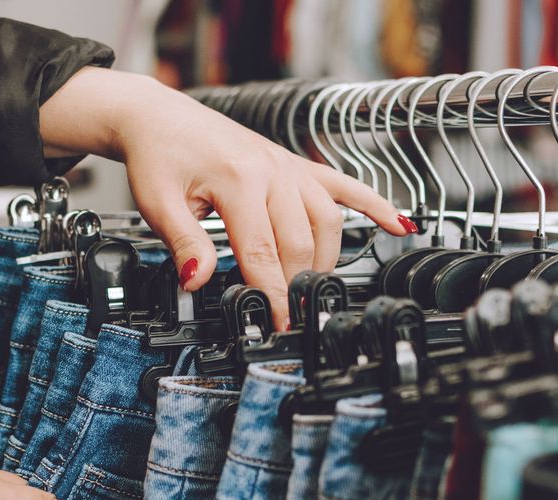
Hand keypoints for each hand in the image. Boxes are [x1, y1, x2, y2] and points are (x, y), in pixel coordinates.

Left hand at [38, 67, 415, 327]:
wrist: (160, 117)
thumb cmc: (158, 156)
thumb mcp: (157, 201)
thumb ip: (182, 242)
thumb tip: (197, 279)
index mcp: (239, 181)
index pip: (263, 253)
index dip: (273, 295)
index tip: (279, 324)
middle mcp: (272, 171)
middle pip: (300, 242)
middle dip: (298, 284)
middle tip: (292, 317)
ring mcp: (289, 167)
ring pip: (327, 221)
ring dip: (324, 259)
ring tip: (311, 289)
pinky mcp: (295, 164)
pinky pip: (344, 185)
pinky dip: (374, 205)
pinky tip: (400, 224)